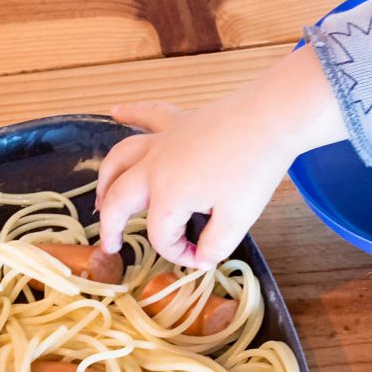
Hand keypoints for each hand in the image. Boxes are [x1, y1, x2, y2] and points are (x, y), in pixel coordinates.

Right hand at [97, 44, 346, 267]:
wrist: (271, 118)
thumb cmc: (253, 170)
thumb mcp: (238, 221)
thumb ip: (214, 247)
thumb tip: (201, 258)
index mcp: (168, 195)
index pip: (162, 235)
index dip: (178, 253)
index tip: (201, 258)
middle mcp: (154, 167)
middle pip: (118, 199)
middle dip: (110, 226)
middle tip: (110, 244)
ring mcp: (162, 141)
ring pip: (120, 158)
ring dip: (106, 179)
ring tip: (100, 198)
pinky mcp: (178, 121)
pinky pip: (147, 115)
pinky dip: (130, 114)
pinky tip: (116, 112)